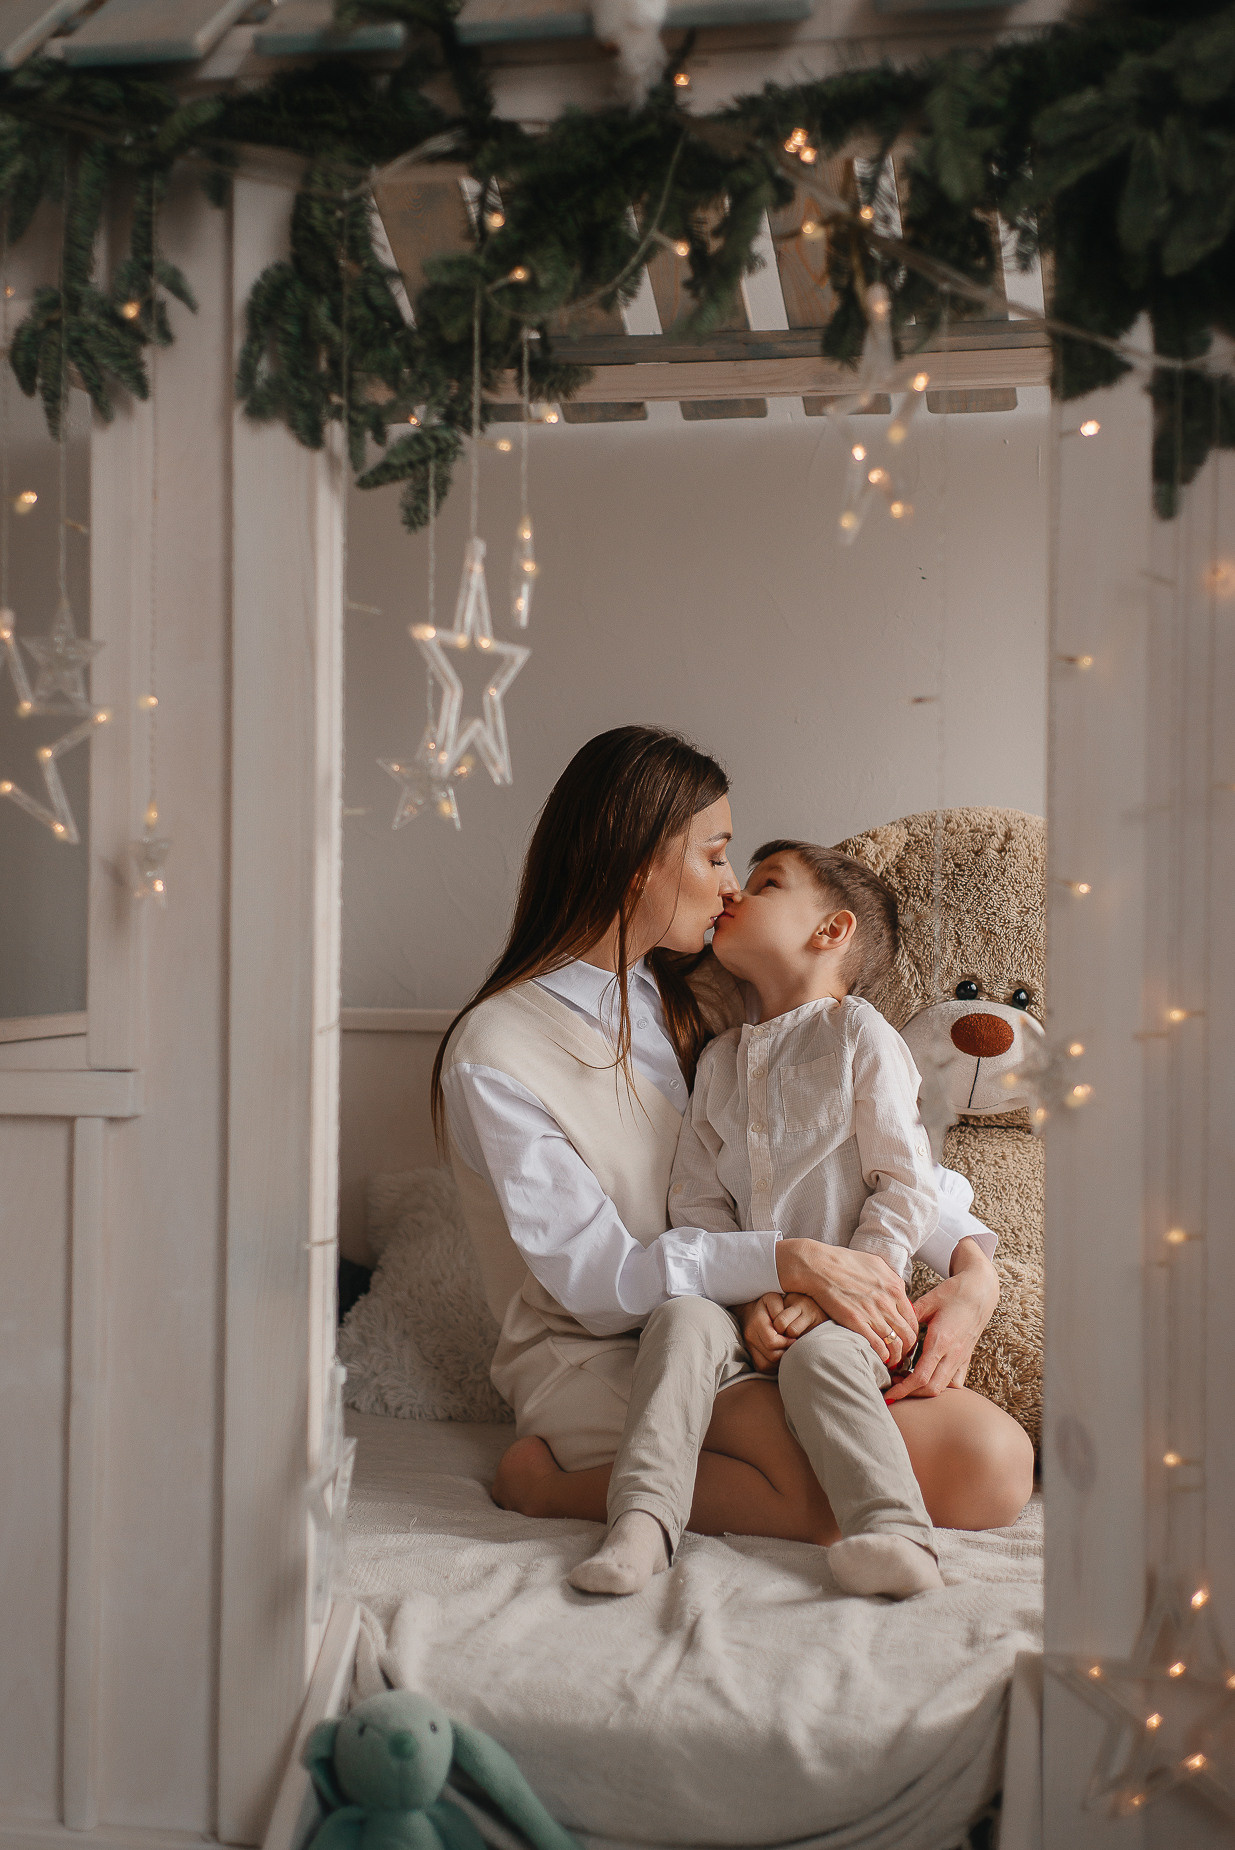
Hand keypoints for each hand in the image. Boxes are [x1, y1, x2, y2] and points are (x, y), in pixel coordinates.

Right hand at [740, 1293, 793, 1372]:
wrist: (750, 1310)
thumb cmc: (768, 1305)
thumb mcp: (774, 1299)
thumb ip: (780, 1310)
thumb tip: (782, 1328)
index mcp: (756, 1323)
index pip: (772, 1342)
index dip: (786, 1343)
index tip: (794, 1338)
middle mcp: (749, 1337)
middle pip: (771, 1355)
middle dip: (785, 1352)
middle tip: (792, 1345)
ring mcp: (748, 1347)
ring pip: (767, 1364)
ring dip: (780, 1360)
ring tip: (786, 1350)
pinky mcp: (750, 1356)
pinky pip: (763, 1367)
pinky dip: (774, 1365)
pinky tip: (780, 1354)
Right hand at [776, 1239, 918, 1366]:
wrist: (820, 1266)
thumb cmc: (845, 1262)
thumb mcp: (876, 1265)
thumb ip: (891, 1280)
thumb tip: (898, 1291)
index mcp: (895, 1288)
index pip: (913, 1319)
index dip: (912, 1333)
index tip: (906, 1340)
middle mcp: (887, 1303)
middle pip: (908, 1335)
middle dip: (907, 1348)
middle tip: (902, 1354)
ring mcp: (872, 1314)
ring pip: (895, 1344)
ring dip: (896, 1356)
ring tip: (892, 1361)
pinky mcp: (856, 1322)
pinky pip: (878, 1346)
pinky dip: (882, 1356)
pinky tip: (880, 1358)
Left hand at [883, 1237, 999, 1401]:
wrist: (980, 1290)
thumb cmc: (953, 1293)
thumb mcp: (926, 1301)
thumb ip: (907, 1317)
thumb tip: (889, 1327)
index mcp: (941, 1341)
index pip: (921, 1377)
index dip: (903, 1390)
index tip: (889, 1395)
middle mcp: (953, 1354)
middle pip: (932, 1389)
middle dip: (910, 1394)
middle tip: (893, 1386)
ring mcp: (962, 1357)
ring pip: (944, 1387)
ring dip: (924, 1391)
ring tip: (907, 1381)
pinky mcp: (966, 1357)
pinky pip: (955, 1381)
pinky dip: (941, 1385)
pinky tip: (928, 1377)